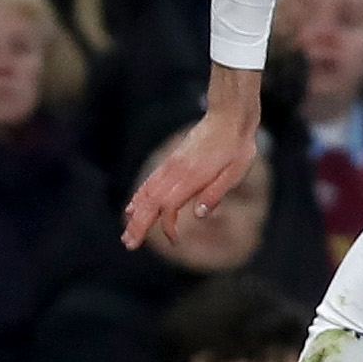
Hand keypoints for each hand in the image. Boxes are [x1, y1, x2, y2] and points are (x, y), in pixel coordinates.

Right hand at [122, 102, 262, 247]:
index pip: (170, 206)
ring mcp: (171, 165)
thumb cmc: (237, 147)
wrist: (229, 116)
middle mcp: (176, 170)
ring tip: (126, 233)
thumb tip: (199, 215)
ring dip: (135, 214)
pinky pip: (150, 181)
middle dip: (138, 225)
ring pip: (146, 192)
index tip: (175, 240)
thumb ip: (215, 193)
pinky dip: (139, 196)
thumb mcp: (236, 172)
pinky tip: (132, 207)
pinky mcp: (172, 160)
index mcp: (191, 177)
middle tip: (128, 245)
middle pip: (151, 202)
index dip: (168, 226)